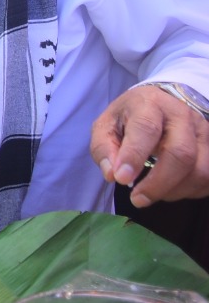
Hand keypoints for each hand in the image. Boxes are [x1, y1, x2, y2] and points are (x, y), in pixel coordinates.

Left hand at [90, 84, 208, 206]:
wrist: (160, 104)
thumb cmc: (130, 117)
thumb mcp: (106, 125)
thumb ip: (104, 148)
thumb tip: (112, 175)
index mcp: (149, 104)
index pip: (146, 129)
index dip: (134, 156)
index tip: (121, 179)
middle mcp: (182, 115)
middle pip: (181, 153)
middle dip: (158, 183)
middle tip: (137, 199)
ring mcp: (203, 132)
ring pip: (200, 170)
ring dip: (174, 191)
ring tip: (151, 194)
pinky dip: (190, 192)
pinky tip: (170, 190)